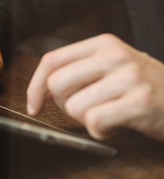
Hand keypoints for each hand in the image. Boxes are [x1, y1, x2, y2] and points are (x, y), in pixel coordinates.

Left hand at [27, 33, 163, 140]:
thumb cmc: (143, 89)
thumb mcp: (112, 70)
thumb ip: (78, 74)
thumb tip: (39, 93)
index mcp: (103, 45)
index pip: (51, 61)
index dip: (34, 87)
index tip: (34, 106)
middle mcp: (115, 55)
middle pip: (56, 85)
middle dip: (64, 106)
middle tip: (86, 109)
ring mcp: (129, 77)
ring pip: (74, 107)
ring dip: (87, 120)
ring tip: (109, 116)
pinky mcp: (140, 101)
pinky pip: (95, 123)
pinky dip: (102, 133)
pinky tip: (118, 126)